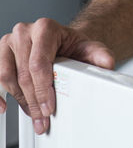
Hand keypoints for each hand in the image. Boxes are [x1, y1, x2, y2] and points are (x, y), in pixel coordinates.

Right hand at [0, 18, 114, 133]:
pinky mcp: (0, 55)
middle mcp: (24, 32)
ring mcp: (9, 43)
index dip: (43, 89)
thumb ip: (99, 55)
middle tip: (44, 119)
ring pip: (7, 77)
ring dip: (20, 101)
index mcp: (45, 28)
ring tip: (34, 115)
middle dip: (34, 101)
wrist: (61, 42)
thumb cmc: (71, 46)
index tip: (49, 108)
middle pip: (24, 73)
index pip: (39, 63)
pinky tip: (4, 106)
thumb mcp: (88, 48)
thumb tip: (106, 63)